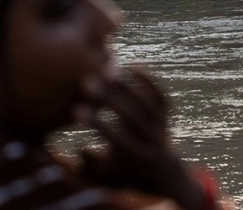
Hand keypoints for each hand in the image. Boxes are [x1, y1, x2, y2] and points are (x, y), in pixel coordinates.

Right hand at [76, 67, 205, 208]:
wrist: (160, 170)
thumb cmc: (124, 172)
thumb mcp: (106, 175)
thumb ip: (91, 164)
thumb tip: (82, 147)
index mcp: (136, 156)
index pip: (116, 138)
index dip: (96, 124)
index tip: (75, 110)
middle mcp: (152, 139)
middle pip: (132, 115)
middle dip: (109, 99)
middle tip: (86, 82)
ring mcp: (161, 124)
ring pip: (147, 101)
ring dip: (127, 84)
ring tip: (107, 68)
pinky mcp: (166, 113)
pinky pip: (160, 94)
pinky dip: (149, 80)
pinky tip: (132, 66)